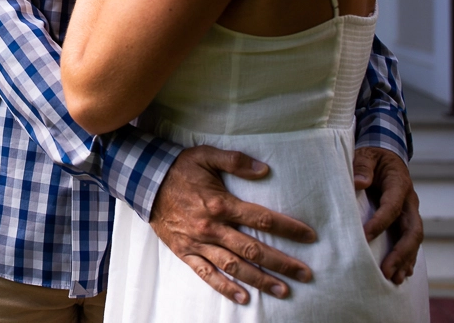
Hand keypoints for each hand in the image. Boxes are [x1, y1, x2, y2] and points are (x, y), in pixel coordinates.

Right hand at [149, 145, 316, 303]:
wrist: (143, 181)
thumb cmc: (178, 168)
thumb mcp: (206, 155)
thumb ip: (236, 161)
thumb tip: (265, 170)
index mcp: (220, 203)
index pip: (262, 219)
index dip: (288, 228)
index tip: (309, 236)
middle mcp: (212, 227)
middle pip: (253, 249)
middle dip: (281, 263)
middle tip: (305, 274)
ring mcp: (198, 242)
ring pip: (234, 266)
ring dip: (260, 280)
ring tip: (283, 291)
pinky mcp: (185, 251)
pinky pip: (207, 274)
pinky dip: (225, 288)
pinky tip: (243, 298)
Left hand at [354, 147, 422, 283]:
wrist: (386, 154)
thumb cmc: (372, 155)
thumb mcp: (366, 154)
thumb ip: (362, 166)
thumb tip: (359, 182)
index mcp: (399, 184)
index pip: (392, 207)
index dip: (380, 222)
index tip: (364, 236)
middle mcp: (409, 201)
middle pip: (412, 230)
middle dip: (401, 252)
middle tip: (387, 272)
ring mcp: (410, 212)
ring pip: (414, 240)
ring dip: (406, 260)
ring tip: (395, 279)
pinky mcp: (406, 220)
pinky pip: (410, 241)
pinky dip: (408, 258)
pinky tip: (402, 274)